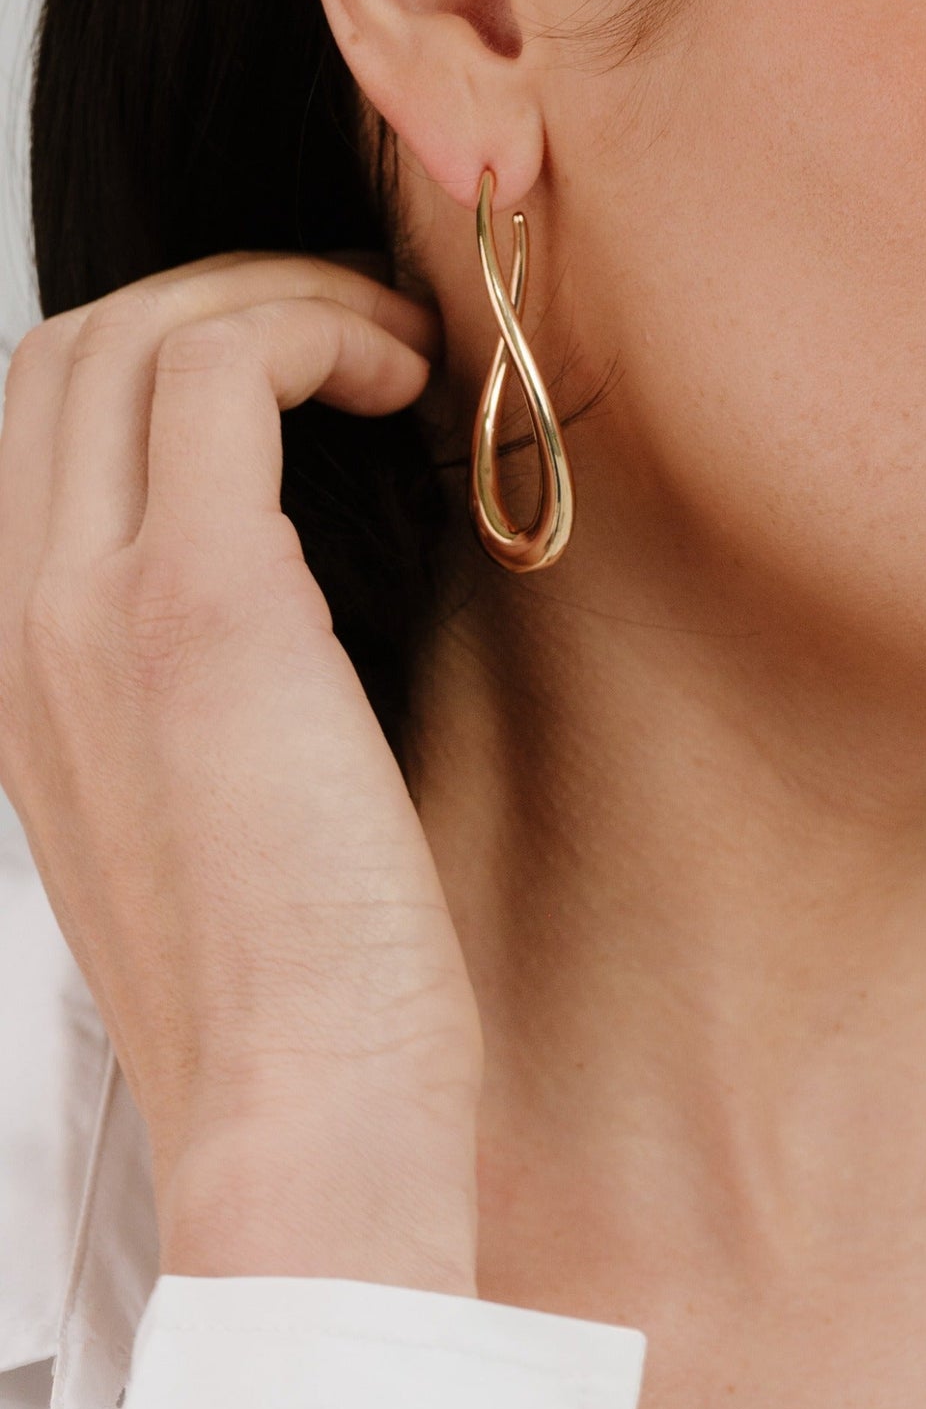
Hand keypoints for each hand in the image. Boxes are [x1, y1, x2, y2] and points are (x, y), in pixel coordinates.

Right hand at [0, 254, 479, 1293]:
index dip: (173, 349)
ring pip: (138, 333)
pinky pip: (225, 373)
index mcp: (20, 666)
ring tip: (393, 348)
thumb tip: (290, 568)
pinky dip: (319, 336)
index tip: (308, 368)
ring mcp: (88, 607)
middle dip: (224, 295)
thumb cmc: (294, 975)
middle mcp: (22, 619)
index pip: (43, 422)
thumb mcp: (200, 801)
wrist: (302, 1113)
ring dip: (281, 300)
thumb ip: (193, 678)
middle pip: (75, 349)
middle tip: (359, 331)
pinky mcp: (199, 607)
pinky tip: (404, 384)